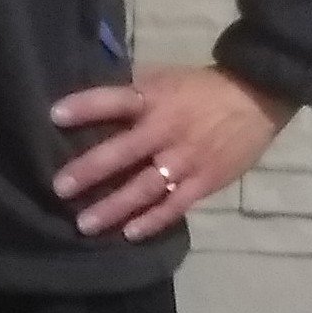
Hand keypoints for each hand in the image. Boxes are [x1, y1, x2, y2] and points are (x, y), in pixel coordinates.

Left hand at [49, 62, 299, 240]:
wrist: (257, 97)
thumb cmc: (200, 88)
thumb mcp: (164, 78)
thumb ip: (132, 92)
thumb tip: (89, 104)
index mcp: (155, 98)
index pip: (116, 99)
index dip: (85, 106)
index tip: (54, 115)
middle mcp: (167, 130)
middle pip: (123, 151)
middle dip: (89, 170)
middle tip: (59, 188)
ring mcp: (186, 159)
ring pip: (144, 187)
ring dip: (113, 207)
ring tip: (85, 224)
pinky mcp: (205, 181)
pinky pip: (174, 206)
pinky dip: (152, 221)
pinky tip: (129, 234)